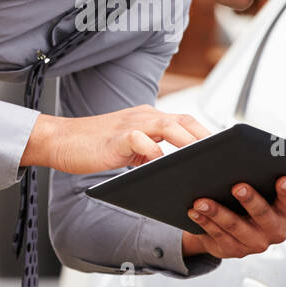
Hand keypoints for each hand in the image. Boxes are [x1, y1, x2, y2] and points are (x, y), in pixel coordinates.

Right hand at [22, 106, 210, 174]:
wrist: (60, 141)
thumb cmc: (94, 147)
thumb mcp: (129, 150)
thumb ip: (149, 154)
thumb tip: (172, 169)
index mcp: (148, 118)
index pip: (184, 121)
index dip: (205, 133)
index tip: (224, 149)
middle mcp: (143, 117)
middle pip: (183, 120)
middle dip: (206, 137)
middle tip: (224, 156)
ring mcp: (130, 125)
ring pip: (168, 126)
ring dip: (188, 142)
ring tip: (204, 159)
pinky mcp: (117, 137)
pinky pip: (141, 141)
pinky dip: (154, 153)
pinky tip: (163, 167)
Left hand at [182, 176, 285, 258]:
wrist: (234, 228)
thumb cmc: (248, 199)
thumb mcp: (258, 188)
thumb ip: (256, 176)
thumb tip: (237, 157)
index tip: (282, 179)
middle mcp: (276, 230)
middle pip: (263, 214)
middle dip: (250, 200)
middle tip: (237, 187)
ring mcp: (256, 243)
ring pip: (235, 226)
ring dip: (217, 212)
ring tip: (201, 200)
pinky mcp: (236, 251)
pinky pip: (219, 235)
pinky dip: (205, 222)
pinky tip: (195, 212)